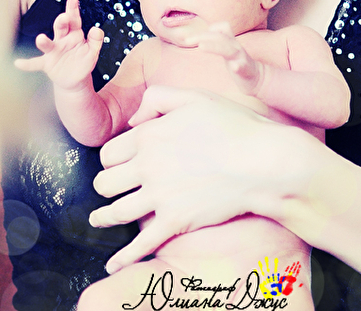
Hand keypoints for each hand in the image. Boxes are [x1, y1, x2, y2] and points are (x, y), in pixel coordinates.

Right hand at [14, 0, 102, 90]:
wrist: (75, 80)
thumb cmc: (84, 61)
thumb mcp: (93, 51)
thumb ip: (96, 40)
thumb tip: (96, 29)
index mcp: (74, 34)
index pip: (74, 19)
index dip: (73, 8)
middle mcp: (62, 39)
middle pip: (61, 28)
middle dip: (61, 22)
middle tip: (64, 17)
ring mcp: (53, 51)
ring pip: (48, 44)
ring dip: (44, 41)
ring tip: (40, 39)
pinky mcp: (47, 63)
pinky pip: (35, 63)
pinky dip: (27, 63)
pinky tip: (18, 63)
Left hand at [88, 84, 301, 274]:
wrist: (261, 162)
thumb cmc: (234, 126)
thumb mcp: (194, 97)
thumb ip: (158, 99)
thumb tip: (134, 119)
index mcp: (150, 135)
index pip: (109, 151)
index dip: (112, 157)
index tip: (118, 162)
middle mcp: (148, 166)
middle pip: (106, 181)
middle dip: (105, 183)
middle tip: (111, 186)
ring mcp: (160, 196)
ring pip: (115, 211)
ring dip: (103, 216)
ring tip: (99, 218)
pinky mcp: (175, 221)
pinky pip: (141, 244)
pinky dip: (123, 257)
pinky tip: (113, 264)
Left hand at [187, 22, 263, 94]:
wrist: (258, 78)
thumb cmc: (239, 62)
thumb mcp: (226, 49)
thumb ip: (216, 41)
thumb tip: (201, 36)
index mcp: (230, 42)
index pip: (222, 28)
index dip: (208, 29)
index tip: (193, 37)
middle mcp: (236, 46)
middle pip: (219, 36)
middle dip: (202, 36)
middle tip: (186, 40)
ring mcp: (241, 57)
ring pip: (228, 49)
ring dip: (214, 46)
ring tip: (201, 47)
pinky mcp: (246, 70)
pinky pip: (242, 66)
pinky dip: (238, 66)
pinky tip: (234, 67)